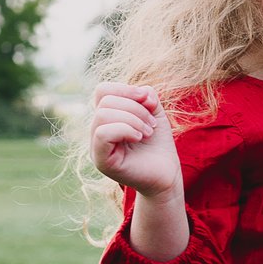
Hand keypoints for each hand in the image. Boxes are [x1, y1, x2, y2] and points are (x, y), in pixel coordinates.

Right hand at [89, 82, 180, 198]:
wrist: (167, 174)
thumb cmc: (158, 144)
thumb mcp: (154, 112)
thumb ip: (145, 95)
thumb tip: (140, 92)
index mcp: (106, 118)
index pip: (103, 90)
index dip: (126, 89)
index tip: (149, 102)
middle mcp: (96, 131)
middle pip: (105, 101)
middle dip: (135, 108)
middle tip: (151, 125)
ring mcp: (96, 147)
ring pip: (103, 115)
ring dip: (133, 119)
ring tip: (147, 133)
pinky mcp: (101, 161)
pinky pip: (103, 133)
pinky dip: (126, 130)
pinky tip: (139, 138)